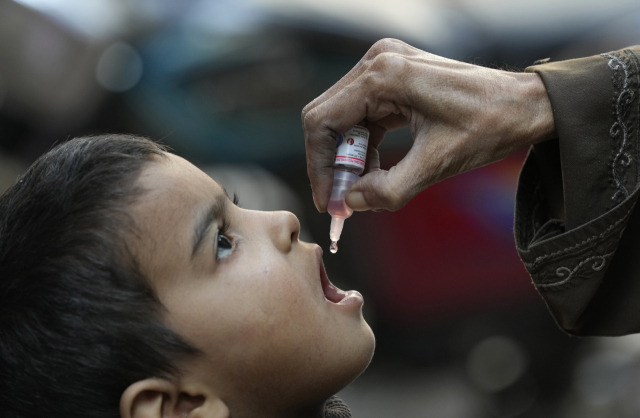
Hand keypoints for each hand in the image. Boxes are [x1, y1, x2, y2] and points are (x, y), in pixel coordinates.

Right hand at [302, 38, 554, 211]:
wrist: (524, 104)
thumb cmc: (489, 126)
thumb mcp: (437, 164)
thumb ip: (389, 189)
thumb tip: (352, 203)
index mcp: (384, 75)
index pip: (323, 122)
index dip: (319, 167)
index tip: (330, 202)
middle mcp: (378, 61)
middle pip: (328, 118)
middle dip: (332, 164)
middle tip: (344, 201)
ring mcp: (384, 65)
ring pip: (342, 118)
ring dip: (348, 157)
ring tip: (363, 190)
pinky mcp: (393, 75)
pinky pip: (361, 114)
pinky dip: (363, 145)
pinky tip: (375, 169)